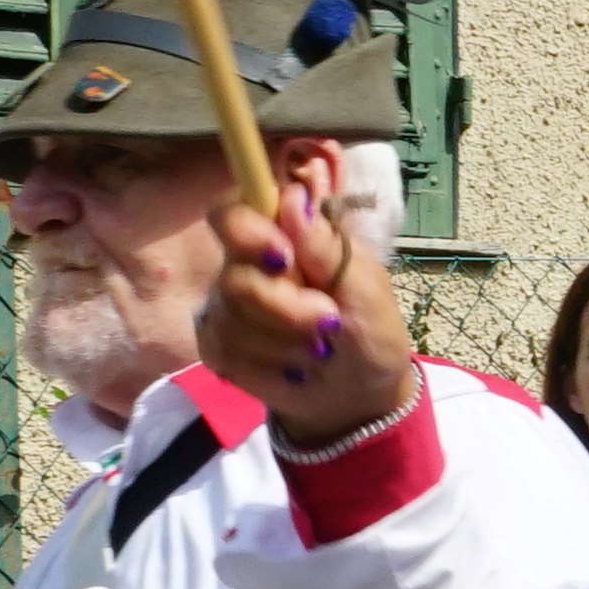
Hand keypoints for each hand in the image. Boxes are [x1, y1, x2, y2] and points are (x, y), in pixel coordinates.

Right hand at [198, 172, 410, 448]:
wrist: (360, 391)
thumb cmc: (369, 329)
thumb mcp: (365, 288)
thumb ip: (326, 247)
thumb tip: (294, 198)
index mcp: (282, 237)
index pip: (232, 213)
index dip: (246, 232)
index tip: (282, 257)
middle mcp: (245, 265)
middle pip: (235, 278)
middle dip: (286, 310)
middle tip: (328, 322)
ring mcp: (227, 306)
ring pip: (231, 322)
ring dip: (284, 343)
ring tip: (319, 350)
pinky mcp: (219, 345)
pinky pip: (225, 354)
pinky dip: (267, 368)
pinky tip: (292, 369)